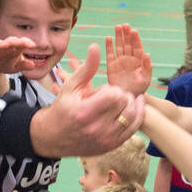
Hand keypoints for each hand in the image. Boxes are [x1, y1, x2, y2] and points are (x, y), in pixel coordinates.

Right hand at [0, 35, 36, 76]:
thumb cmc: (4, 63)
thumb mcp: (15, 67)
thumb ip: (23, 65)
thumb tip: (33, 65)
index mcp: (13, 48)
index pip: (20, 43)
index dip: (26, 43)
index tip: (33, 46)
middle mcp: (3, 48)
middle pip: (10, 42)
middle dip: (16, 41)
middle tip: (23, 43)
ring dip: (2, 45)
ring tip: (6, 45)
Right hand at [28, 44, 143, 157]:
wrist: (54, 137)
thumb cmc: (63, 108)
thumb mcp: (70, 86)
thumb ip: (86, 68)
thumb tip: (96, 46)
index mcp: (84, 112)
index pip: (114, 96)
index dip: (112, 89)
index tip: (104, 90)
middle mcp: (96, 129)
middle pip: (125, 104)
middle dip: (121, 95)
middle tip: (113, 95)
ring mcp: (106, 139)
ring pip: (132, 115)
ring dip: (130, 103)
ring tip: (123, 99)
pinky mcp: (112, 145)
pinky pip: (134, 128)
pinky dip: (137, 115)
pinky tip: (132, 106)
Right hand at [105, 24, 151, 97]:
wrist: (126, 98)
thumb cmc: (139, 90)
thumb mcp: (146, 79)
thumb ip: (147, 67)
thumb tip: (147, 54)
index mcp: (138, 61)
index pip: (137, 47)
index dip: (135, 39)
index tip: (134, 31)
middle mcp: (129, 59)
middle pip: (127, 44)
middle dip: (126, 34)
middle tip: (125, 25)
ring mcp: (120, 62)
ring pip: (119, 46)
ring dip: (118, 36)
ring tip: (117, 27)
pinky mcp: (111, 66)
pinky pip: (110, 54)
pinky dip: (109, 46)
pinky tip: (108, 38)